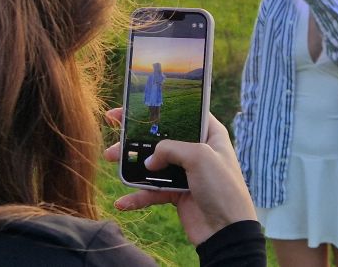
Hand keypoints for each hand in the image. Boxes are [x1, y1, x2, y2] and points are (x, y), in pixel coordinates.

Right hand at [103, 108, 256, 245]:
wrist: (227, 232)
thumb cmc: (222, 188)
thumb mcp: (199, 156)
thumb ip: (170, 149)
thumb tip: (148, 161)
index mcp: (210, 134)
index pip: (183, 113)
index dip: (159, 108)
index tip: (134, 104)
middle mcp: (198, 150)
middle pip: (162, 137)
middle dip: (137, 134)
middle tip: (114, 126)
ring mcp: (186, 173)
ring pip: (153, 163)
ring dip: (131, 163)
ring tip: (109, 159)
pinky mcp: (177, 194)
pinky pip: (152, 191)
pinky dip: (137, 196)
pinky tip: (122, 201)